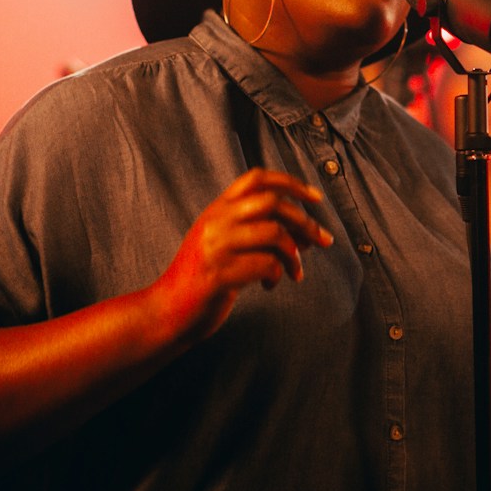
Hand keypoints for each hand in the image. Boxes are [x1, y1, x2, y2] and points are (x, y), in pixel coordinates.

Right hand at [151, 168, 331, 344]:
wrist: (167, 312)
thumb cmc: (204, 279)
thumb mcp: (226, 245)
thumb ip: (258, 232)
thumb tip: (307, 232)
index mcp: (216, 209)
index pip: (256, 179)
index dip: (291, 183)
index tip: (316, 199)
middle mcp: (215, 222)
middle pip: (272, 203)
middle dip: (305, 221)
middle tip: (323, 241)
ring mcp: (215, 247)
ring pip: (274, 233)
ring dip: (294, 255)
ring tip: (296, 272)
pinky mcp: (219, 275)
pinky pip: (266, 265)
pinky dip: (278, 275)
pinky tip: (270, 285)